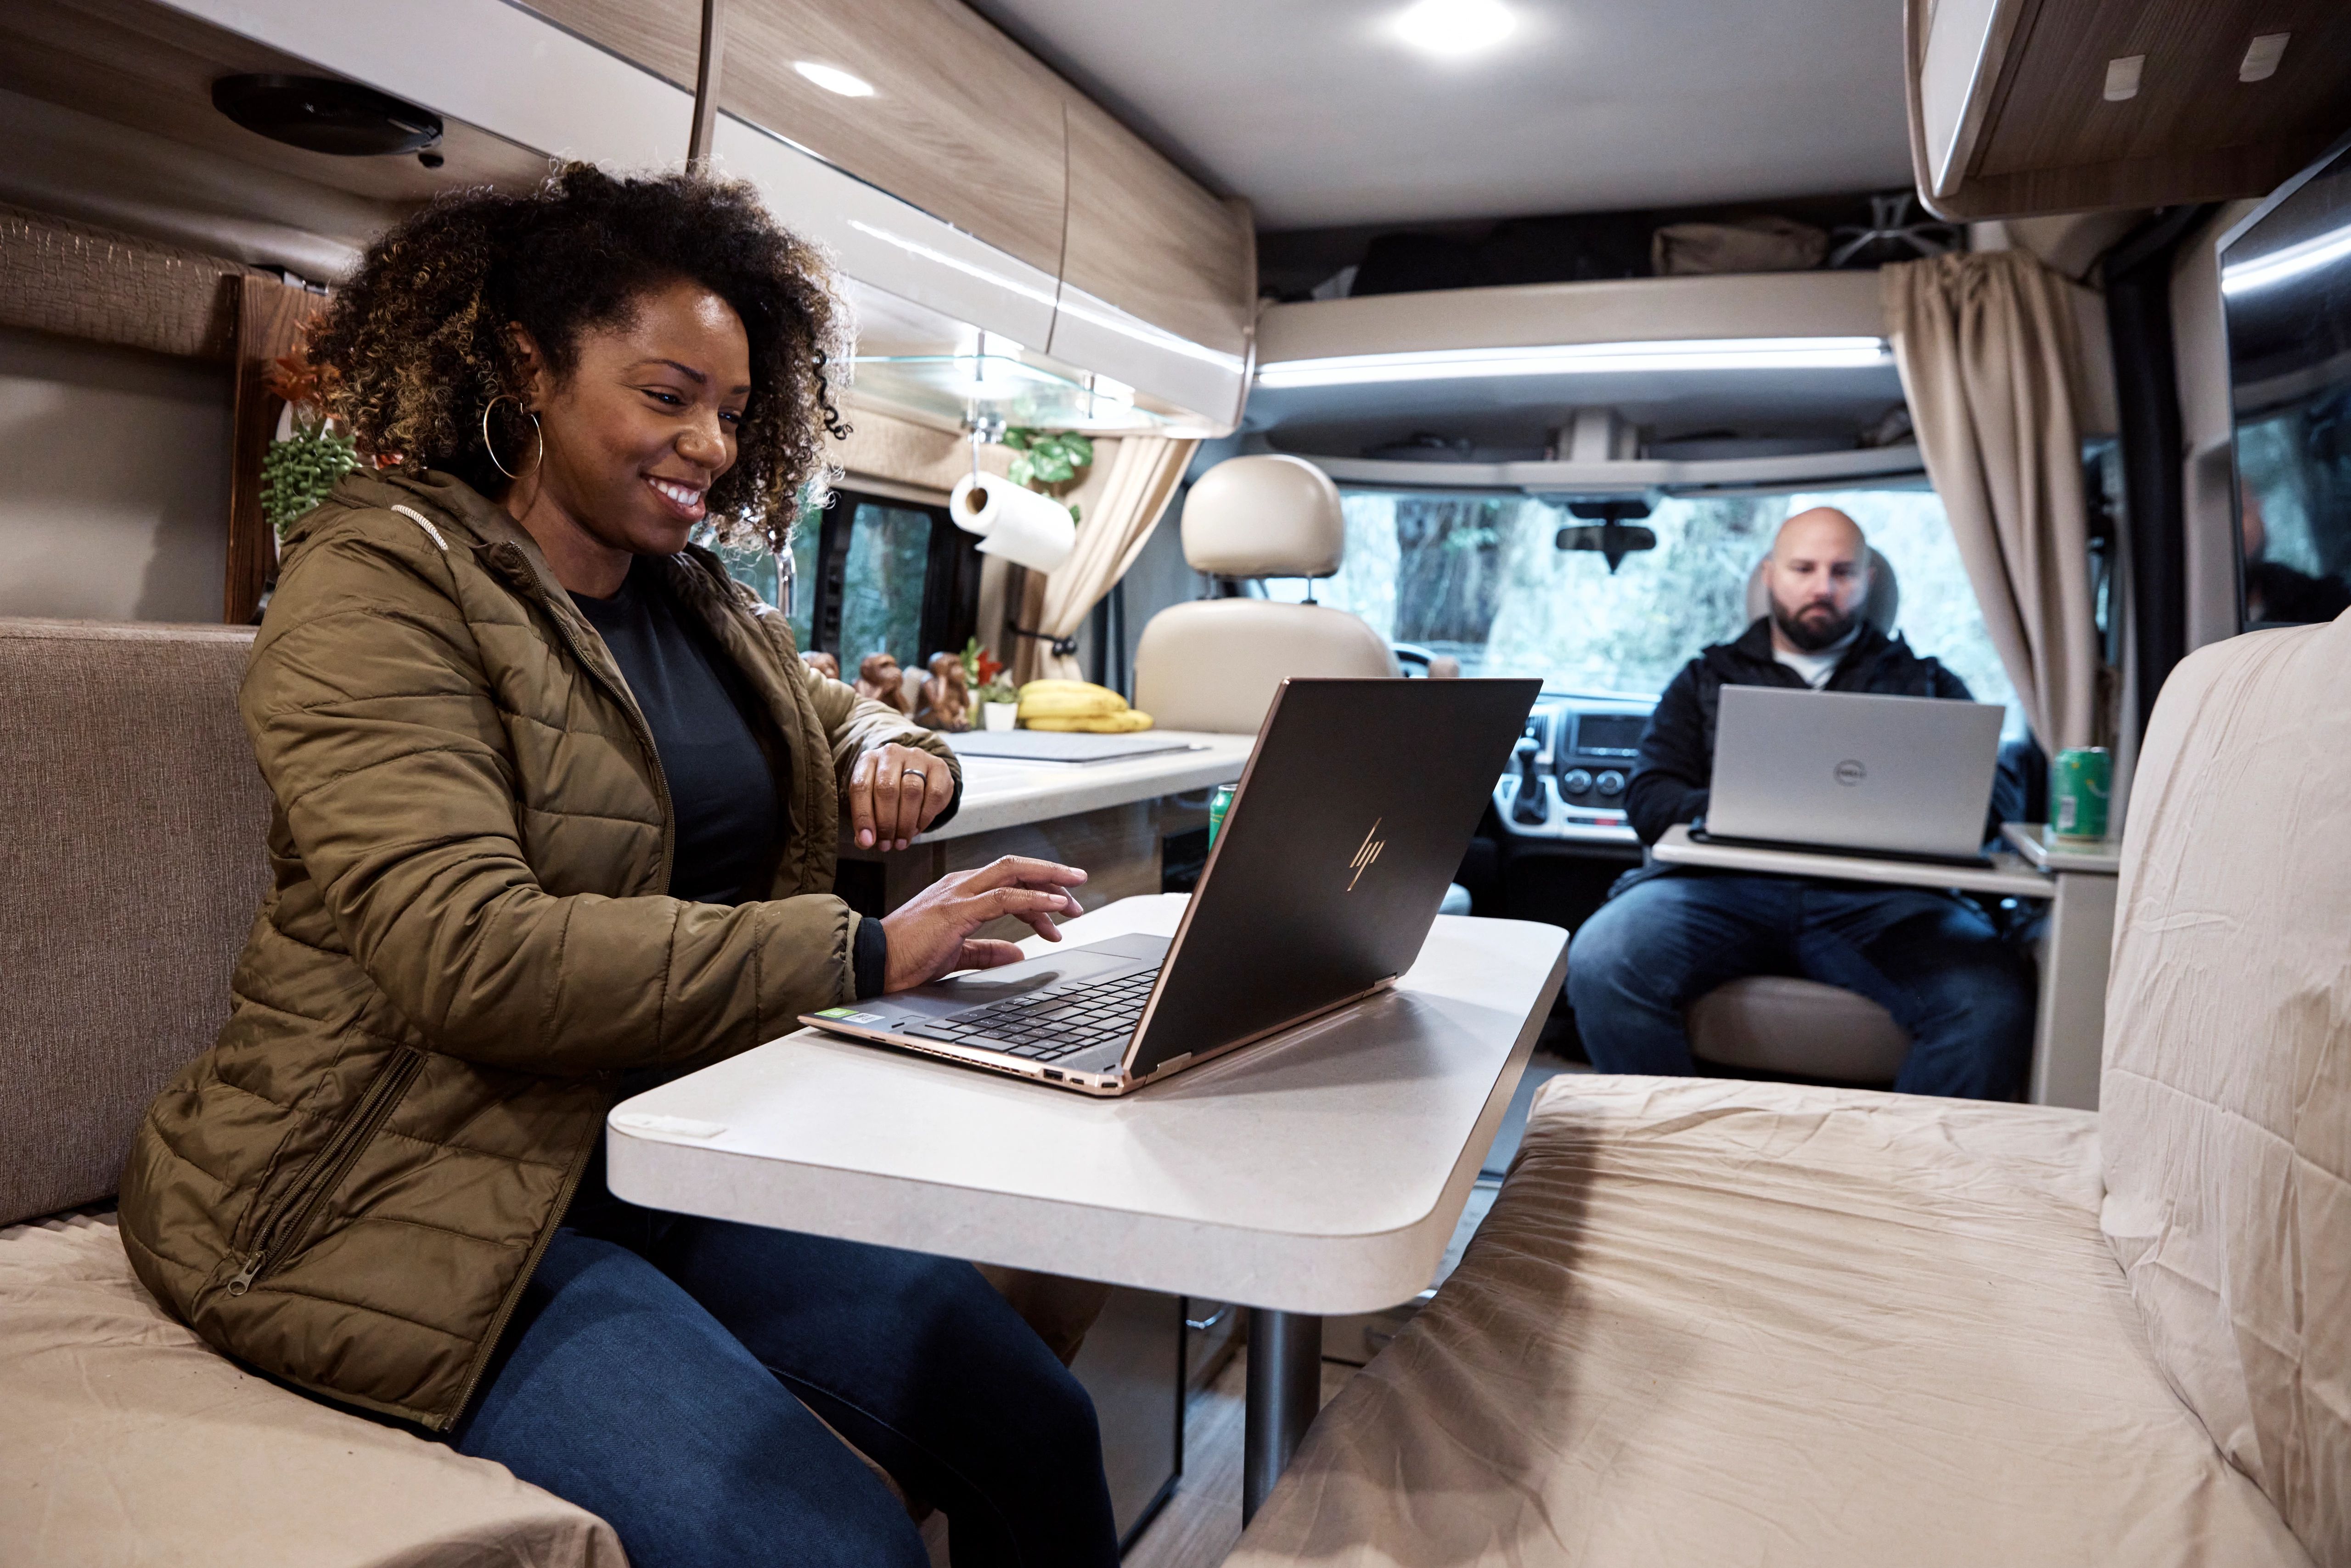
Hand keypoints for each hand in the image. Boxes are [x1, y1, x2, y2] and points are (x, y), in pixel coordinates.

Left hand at [850, 742, 955, 849]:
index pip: (861, 787)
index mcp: (868, 760)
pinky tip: (917, 828)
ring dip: (906, 823)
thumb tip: (865, 842)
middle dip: (886, 823)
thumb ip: (866, 822)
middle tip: (887, 844)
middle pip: (887, 789)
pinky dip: (925, 817)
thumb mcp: (872, 801)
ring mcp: (916, 757)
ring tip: (901, 841)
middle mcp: (891, 753)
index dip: (863, 816)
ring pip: (911, 791)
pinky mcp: (938, 766)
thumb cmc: (889, 790)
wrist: (917, 772)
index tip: (867, 841)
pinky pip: (934, 794)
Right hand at [879, 856, 1087, 989]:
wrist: (873, 963)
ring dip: (1050, 883)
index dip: (1039, 891)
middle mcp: (961, 884)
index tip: (1061, 910)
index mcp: (960, 891)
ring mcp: (958, 893)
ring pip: (1014, 873)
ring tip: (1074, 900)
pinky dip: (1034, 900)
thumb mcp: (955, 953)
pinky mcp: (957, 910)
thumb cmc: (906, 957)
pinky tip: (1054, 906)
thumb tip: (1016, 953)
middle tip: (1079, 891)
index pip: (1008, 880)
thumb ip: (986, 950)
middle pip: (1016, 867)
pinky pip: (1004, 898)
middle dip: (1052, 875)